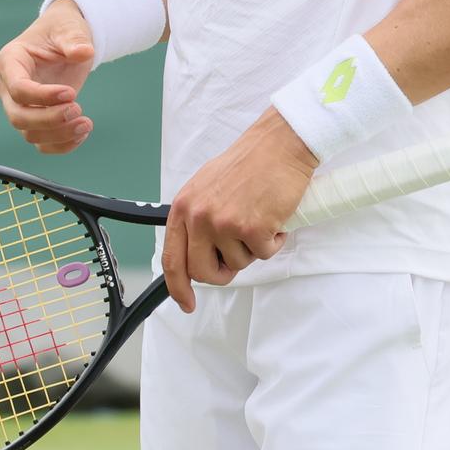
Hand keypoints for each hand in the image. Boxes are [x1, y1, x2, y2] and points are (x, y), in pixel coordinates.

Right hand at [0, 0, 96, 153]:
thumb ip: (74, 39)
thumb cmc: (61, 30)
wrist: (64, 39)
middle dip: (49, 119)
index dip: (42, 96)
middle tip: (78, 109)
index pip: (17, 88)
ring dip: (59, 134)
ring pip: (29, 133)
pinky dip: (62, 145)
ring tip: (86, 123)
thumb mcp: (68, 27)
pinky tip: (82, 132)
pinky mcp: (35, 119)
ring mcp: (20, 105)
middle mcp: (8, 86)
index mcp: (10, 60)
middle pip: (18, 116)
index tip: (71, 93)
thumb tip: (83, 52)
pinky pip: (42, 143)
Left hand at [161, 107, 316, 313]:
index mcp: (183, 207)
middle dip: (221, 273)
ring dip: (252, 249)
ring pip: (237, 264)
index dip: (177, 286)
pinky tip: (273, 218)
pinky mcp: (252, 228)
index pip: (172, 258)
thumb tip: (196, 255)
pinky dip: (273, 242)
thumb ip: (197, 220)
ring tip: (258, 219)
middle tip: (237, 256)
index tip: (186, 303)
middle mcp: (198, 216)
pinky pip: (263, 254)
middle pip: (202, 272)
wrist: (277, 146)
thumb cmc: (247, 165)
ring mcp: (224, 223)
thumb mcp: (206, 188)